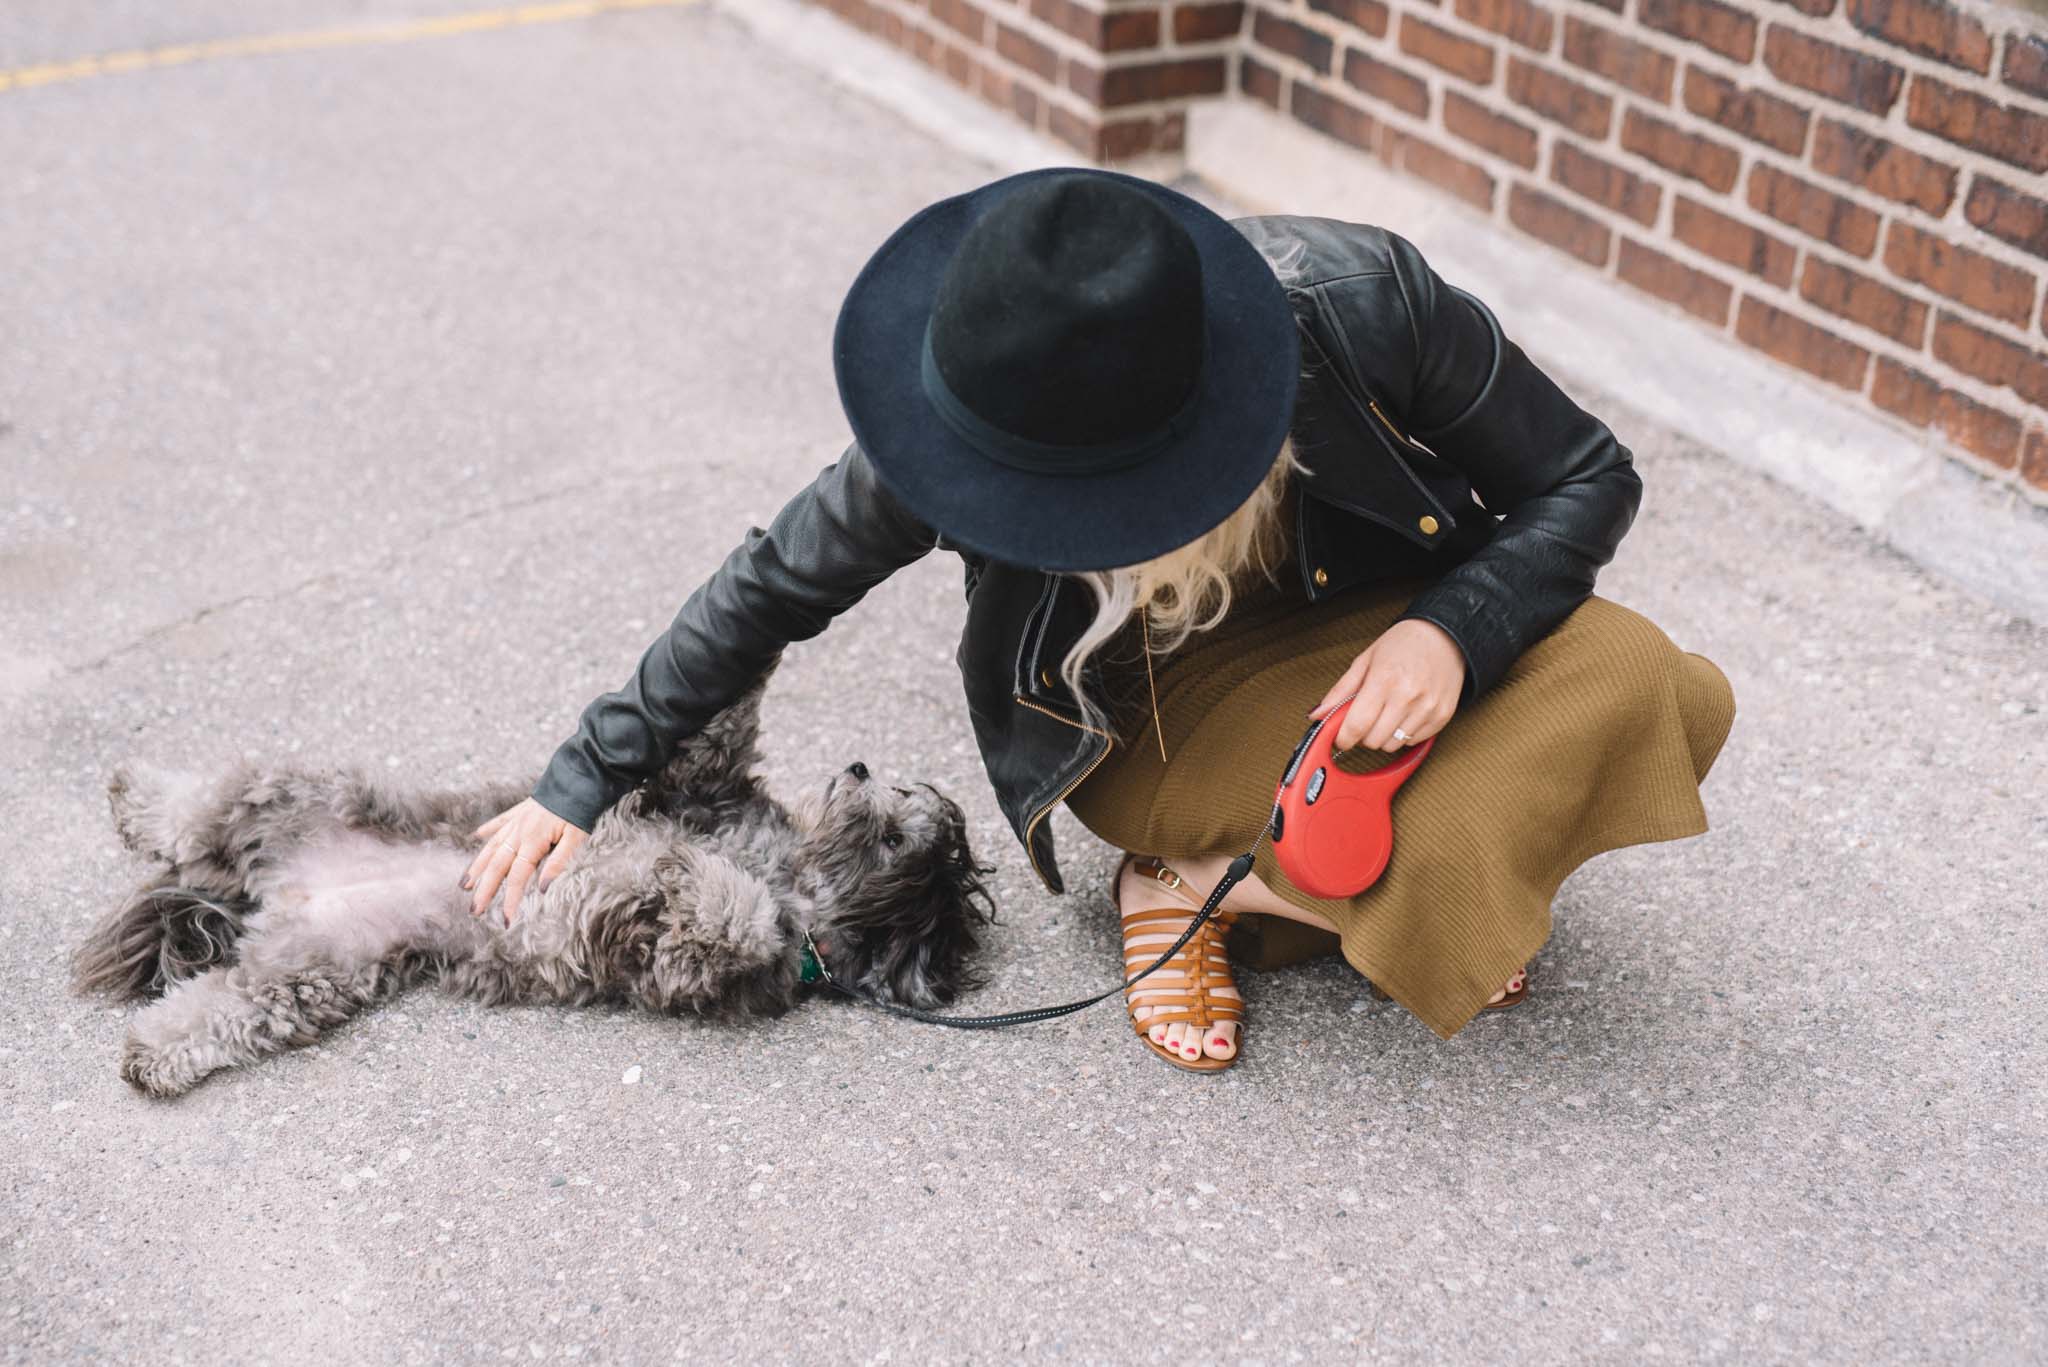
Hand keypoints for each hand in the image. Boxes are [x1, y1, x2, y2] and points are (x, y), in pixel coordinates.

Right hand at [460, 798, 587, 925]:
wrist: (579, 777)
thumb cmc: (580, 810)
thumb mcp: (576, 839)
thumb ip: (558, 863)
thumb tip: (542, 889)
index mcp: (532, 841)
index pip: (517, 877)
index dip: (511, 900)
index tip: (506, 920)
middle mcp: (518, 832)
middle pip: (496, 866)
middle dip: (484, 890)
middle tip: (473, 911)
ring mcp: (516, 821)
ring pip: (491, 847)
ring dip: (477, 867)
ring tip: (465, 884)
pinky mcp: (520, 810)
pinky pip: (499, 823)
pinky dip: (487, 830)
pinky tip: (476, 836)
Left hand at [1305, 618, 1465, 751]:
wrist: (1443, 636)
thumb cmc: (1402, 645)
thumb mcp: (1365, 660)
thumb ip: (1340, 691)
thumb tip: (1317, 714)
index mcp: (1384, 680)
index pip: (1357, 725)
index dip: (1343, 737)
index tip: (1341, 737)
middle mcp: (1407, 696)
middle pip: (1373, 740)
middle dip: (1362, 735)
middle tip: (1365, 718)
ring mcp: (1427, 708)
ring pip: (1393, 745)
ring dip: (1383, 736)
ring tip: (1386, 714)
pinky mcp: (1442, 716)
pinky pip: (1413, 742)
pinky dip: (1404, 735)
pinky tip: (1404, 715)